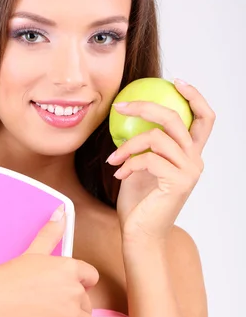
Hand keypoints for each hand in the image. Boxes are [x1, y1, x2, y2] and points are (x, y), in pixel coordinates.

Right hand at [0, 206, 99, 316]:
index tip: (64, 291)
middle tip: (50, 308)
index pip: (91, 277)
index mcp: (68, 267)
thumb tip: (61, 211)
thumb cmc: (4, 280)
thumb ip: (51, 233)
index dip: (80, 285)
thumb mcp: (31, 252)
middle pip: (88, 302)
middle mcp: (74, 289)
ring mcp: (71, 313)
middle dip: (74, 307)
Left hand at [106, 79, 215, 242]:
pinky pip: (149, 158)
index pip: (205, 119)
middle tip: (121, 105)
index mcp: (190, 154)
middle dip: (145, 106)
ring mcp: (189, 171)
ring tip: (113, 158)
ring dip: (128, 144)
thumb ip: (145, 144)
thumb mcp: (140, 165)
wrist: (140, 235)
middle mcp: (195, 161)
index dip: (194, 96)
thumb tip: (129, 115)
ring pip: (157, 137)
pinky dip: (129, 162)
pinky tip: (118, 173)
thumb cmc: (138, 203)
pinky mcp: (178, 182)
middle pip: (176, 118)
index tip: (176, 81)